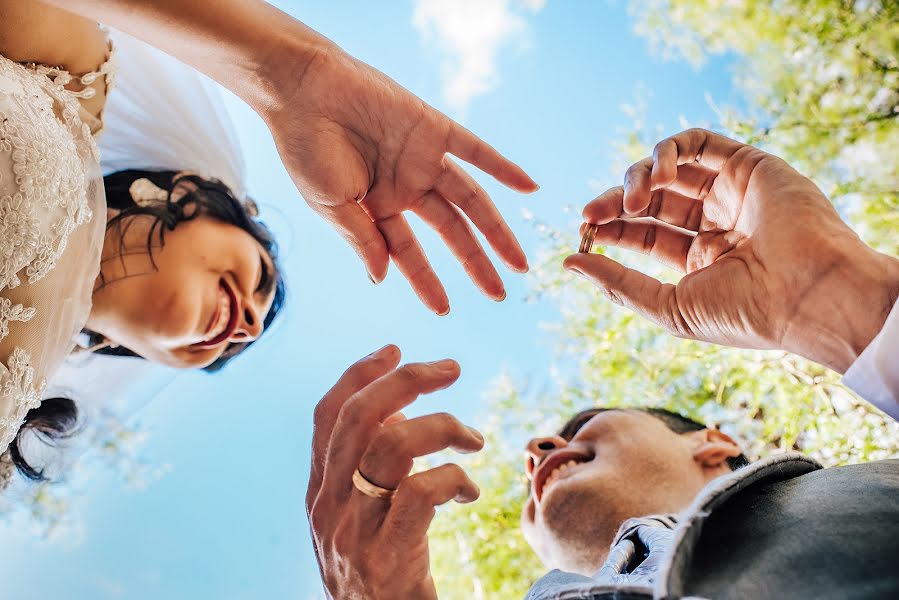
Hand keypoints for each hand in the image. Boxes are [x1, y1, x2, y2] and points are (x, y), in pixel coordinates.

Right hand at [265, 45, 537, 314]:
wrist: (301, 89)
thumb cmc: (306, 148)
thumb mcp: (331, 205)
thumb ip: (362, 240)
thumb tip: (382, 279)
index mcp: (379, 208)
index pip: (410, 253)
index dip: (427, 282)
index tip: (444, 310)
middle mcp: (407, 187)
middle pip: (452, 232)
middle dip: (476, 263)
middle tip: (499, 295)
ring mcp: (422, 159)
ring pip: (470, 200)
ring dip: (496, 230)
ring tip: (518, 262)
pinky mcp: (432, 127)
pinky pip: (476, 150)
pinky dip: (503, 167)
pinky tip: (529, 187)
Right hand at [307, 345, 483, 598]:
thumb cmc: (374, 573)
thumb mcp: (356, 518)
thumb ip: (365, 469)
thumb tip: (398, 411)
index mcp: (319, 490)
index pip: (328, 414)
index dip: (360, 373)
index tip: (396, 348)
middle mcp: (327, 505)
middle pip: (359, 417)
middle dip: (407, 380)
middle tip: (451, 369)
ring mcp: (353, 532)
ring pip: (392, 446)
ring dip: (444, 427)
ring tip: (474, 438)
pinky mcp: (387, 559)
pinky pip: (420, 493)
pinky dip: (454, 478)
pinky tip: (469, 491)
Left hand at [564, 129, 898, 372]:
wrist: (807, 295)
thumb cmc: (743, 312)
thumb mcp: (668, 306)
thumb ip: (618, 283)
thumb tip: (569, 262)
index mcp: (700, 259)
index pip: (643, 234)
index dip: (612, 228)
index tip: (585, 232)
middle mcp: (715, 224)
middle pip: (650, 200)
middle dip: (615, 203)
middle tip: (590, 215)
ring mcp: (732, 193)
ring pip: (668, 169)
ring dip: (637, 179)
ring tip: (629, 201)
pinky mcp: (748, 164)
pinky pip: (697, 142)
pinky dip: (667, 152)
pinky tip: (655, 178)